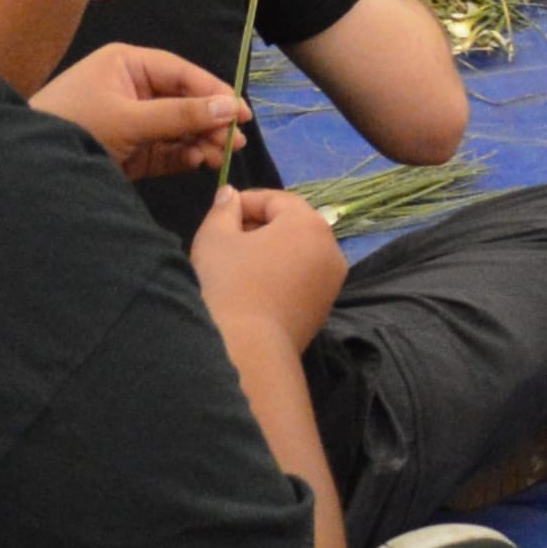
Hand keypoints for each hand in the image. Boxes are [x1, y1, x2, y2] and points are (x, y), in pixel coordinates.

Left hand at [37, 39, 253, 186]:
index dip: (214, 90)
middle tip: (235, 140)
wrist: (28, 168)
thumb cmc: (74, 125)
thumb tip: (230, 108)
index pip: (181, 73)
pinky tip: (200, 161)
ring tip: (220, 155)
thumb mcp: (129, 119)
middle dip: (209, 120)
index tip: (242, 112)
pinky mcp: (131, 150)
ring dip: (201, 140)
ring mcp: (132, 120)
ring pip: (178, 127)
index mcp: (127, 64)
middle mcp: (132, 88)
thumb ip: (180, 115)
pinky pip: (166, 149)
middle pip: (183, 100)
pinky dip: (184, 156)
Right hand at [185, 180, 352, 344]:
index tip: (220, 214)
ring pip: (297, 253)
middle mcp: (330, 249)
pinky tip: (252, 289)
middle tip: (225, 240)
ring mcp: (332, 282)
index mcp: (309, 224)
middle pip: (291, 225)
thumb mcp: (215, 238)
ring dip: (269, 252)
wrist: (248, 352)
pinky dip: (280, 275)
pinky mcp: (324, 309)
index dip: (245, 202)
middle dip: (258, 227)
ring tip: (236, 265)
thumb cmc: (230, 285)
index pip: (276, 200)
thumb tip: (231, 195)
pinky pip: (301, 278)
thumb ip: (223, 209)